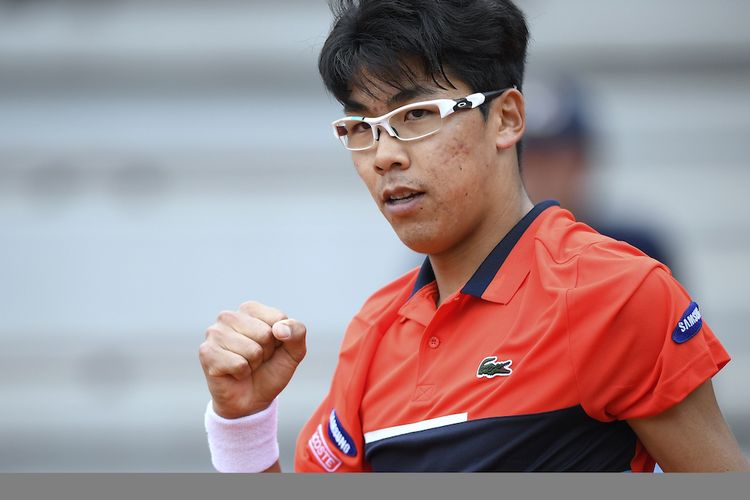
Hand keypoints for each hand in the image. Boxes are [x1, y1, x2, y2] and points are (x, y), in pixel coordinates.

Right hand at [198, 301, 306, 418]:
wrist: (251, 400)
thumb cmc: (270, 370)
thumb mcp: (294, 351)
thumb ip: (297, 332)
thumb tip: (279, 330)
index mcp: (250, 309)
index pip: (278, 318)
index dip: (280, 339)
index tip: (271, 348)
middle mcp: (229, 316)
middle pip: (265, 334)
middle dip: (266, 352)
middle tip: (256, 359)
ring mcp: (214, 333)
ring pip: (252, 350)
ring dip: (253, 364)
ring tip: (245, 365)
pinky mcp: (207, 353)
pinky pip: (238, 364)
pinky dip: (242, 373)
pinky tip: (234, 373)